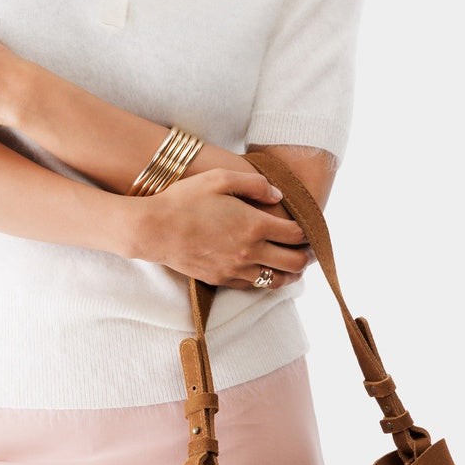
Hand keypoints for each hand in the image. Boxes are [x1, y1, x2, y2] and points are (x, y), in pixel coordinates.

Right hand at [132, 168, 312, 290]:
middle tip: (310, 252)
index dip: (308, 232)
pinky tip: (266, 272)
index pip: (296, 234)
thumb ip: (254, 184)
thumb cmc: (184, 199)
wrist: (154, 229)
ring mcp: (235, 269)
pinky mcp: (221, 279)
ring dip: (290, 274)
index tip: (309, 230)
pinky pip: (253, 286)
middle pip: (294, 263)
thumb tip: (278, 196)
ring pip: (276, 280)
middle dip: (307, 257)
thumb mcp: (220, 178)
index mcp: (254, 225)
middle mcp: (249, 252)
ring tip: (294, 267)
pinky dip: (265, 280)